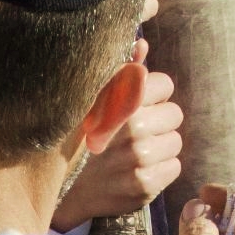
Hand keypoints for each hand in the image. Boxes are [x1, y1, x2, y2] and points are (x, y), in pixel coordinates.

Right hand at [52, 46, 182, 229]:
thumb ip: (120, 71)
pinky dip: (160, 169)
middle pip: (175, 114)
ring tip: (135, 152)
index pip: (165, 84)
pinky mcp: (145, 186)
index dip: (152, 95)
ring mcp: (139, 158)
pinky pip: (174, 167)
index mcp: (120, 99)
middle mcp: (132, 127)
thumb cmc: (77, 138)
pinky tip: (137, 170)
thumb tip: (143, 45)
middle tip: (136, 132)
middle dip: (159, 121)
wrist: (58, 190)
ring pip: (175, 142)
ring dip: (160, 146)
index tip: (137, 105)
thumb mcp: (92, 100)